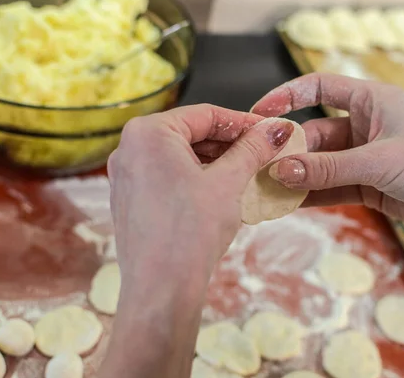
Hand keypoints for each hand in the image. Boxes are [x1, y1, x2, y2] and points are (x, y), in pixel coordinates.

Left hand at [108, 104, 294, 286]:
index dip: (244, 122)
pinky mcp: (132, 200)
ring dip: (219, 164)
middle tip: (264, 154)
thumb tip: (275, 130)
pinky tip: (226, 193)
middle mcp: (130, 149)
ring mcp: (128, 176)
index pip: (206, 114)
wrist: (162, 288)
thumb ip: (253, 149)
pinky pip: (171, 178)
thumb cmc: (190, 232)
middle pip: (192, 135)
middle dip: (232, 145)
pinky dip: (199, 180)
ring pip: (183, 158)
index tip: (269, 131)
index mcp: (147, 133)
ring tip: (251, 174)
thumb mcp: (229, 182)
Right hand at [247, 73, 403, 244]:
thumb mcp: (378, 162)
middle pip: (315, 133)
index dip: (287, 96)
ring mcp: (365, 156)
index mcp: (372, 101)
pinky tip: (290, 203)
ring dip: (297, 176)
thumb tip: (281, 171)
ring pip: (320, 163)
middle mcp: (366, 125)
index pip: (319, 88)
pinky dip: (312, 194)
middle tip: (262, 167)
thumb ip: (327, 168)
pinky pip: (331, 186)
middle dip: (290, 151)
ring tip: (269, 189)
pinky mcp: (367, 184)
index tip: (259, 112)